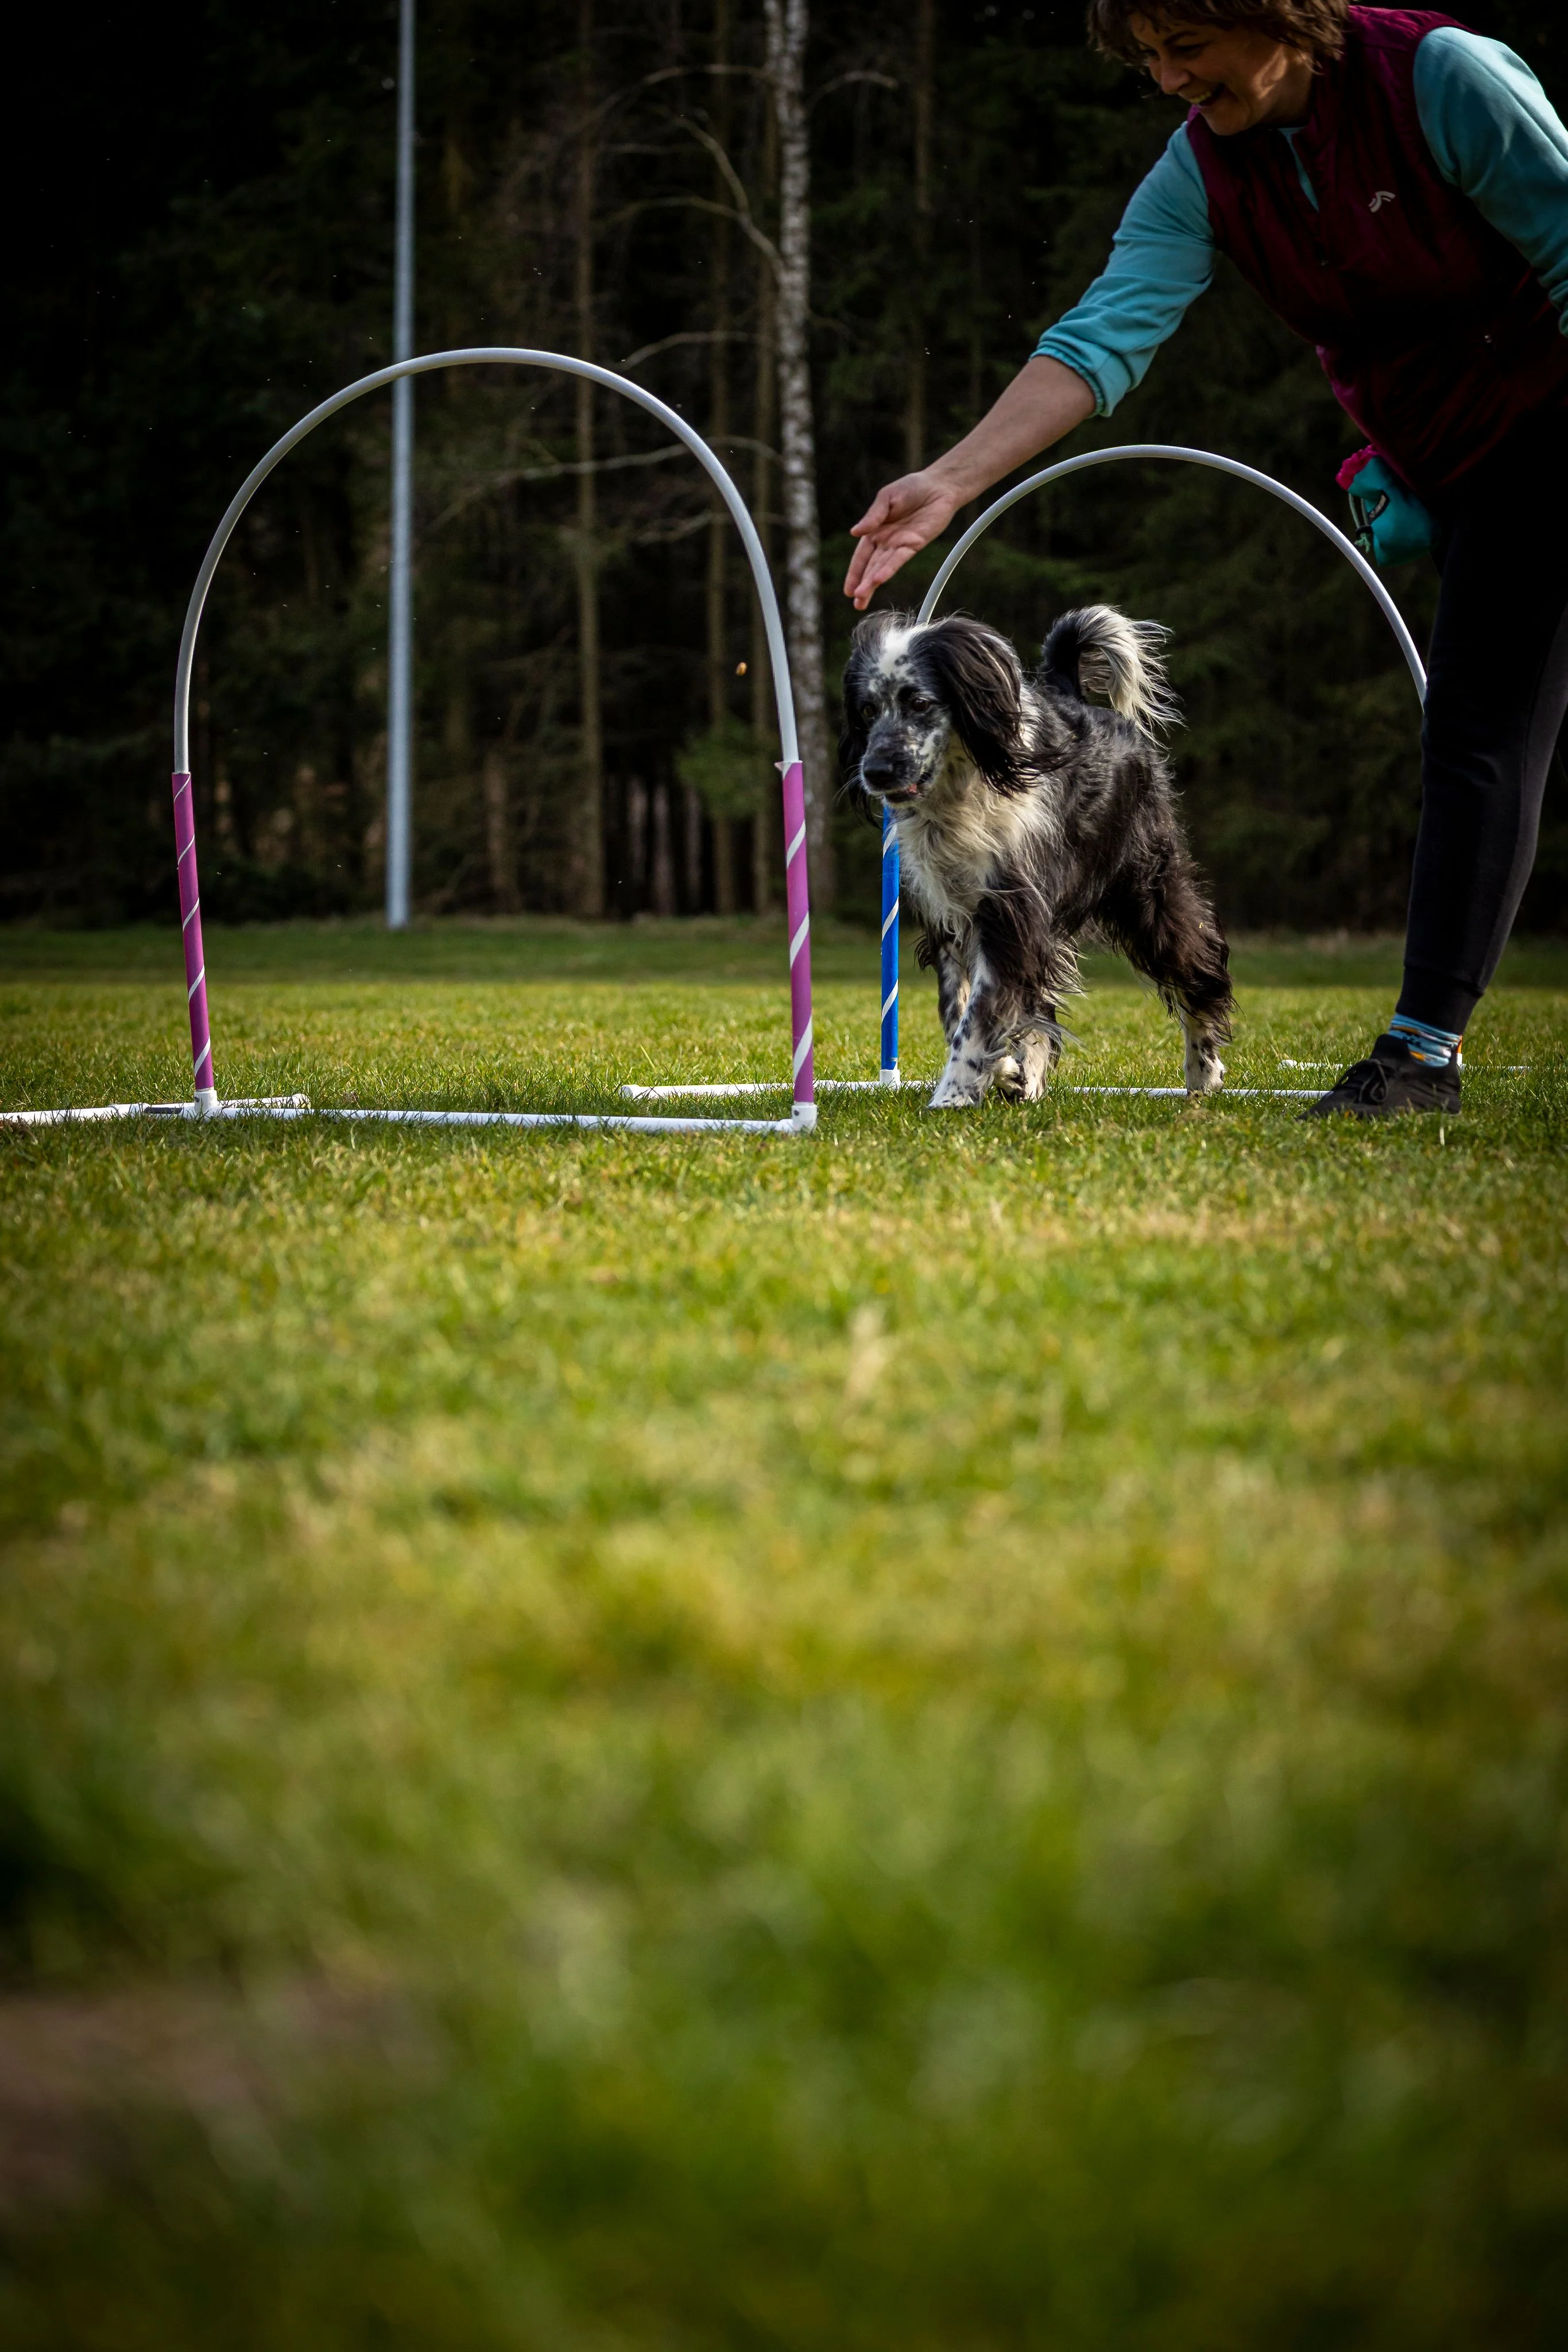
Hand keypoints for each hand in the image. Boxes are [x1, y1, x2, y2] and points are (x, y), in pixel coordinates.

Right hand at [844, 470, 961, 610]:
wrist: (939, 486)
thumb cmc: (911, 488)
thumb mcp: (886, 498)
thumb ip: (872, 516)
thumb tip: (854, 532)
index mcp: (875, 531)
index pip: (861, 556)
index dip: (854, 573)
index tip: (848, 590)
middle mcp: (886, 542)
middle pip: (871, 566)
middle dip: (862, 584)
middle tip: (856, 601)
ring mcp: (900, 545)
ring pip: (883, 567)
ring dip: (873, 582)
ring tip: (863, 598)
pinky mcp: (914, 545)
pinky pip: (899, 559)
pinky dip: (889, 569)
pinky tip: (879, 580)